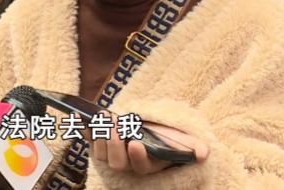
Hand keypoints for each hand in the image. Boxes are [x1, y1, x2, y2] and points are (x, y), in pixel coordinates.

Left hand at [86, 112, 208, 174]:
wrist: (151, 129)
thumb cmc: (168, 136)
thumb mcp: (183, 139)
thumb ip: (193, 146)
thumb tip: (204, 153)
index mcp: (150, 164)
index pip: (142, 166)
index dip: (138, 157)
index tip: (136, 143)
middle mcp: (129, 164)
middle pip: (118, 161)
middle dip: (114, 144)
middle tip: (115, 125)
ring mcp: (112, 156)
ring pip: (101, 154)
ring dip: (100, 136)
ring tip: (103, 118)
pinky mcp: (100, 146)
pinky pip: (89, 141)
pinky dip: (84, 130)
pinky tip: (79, 117)